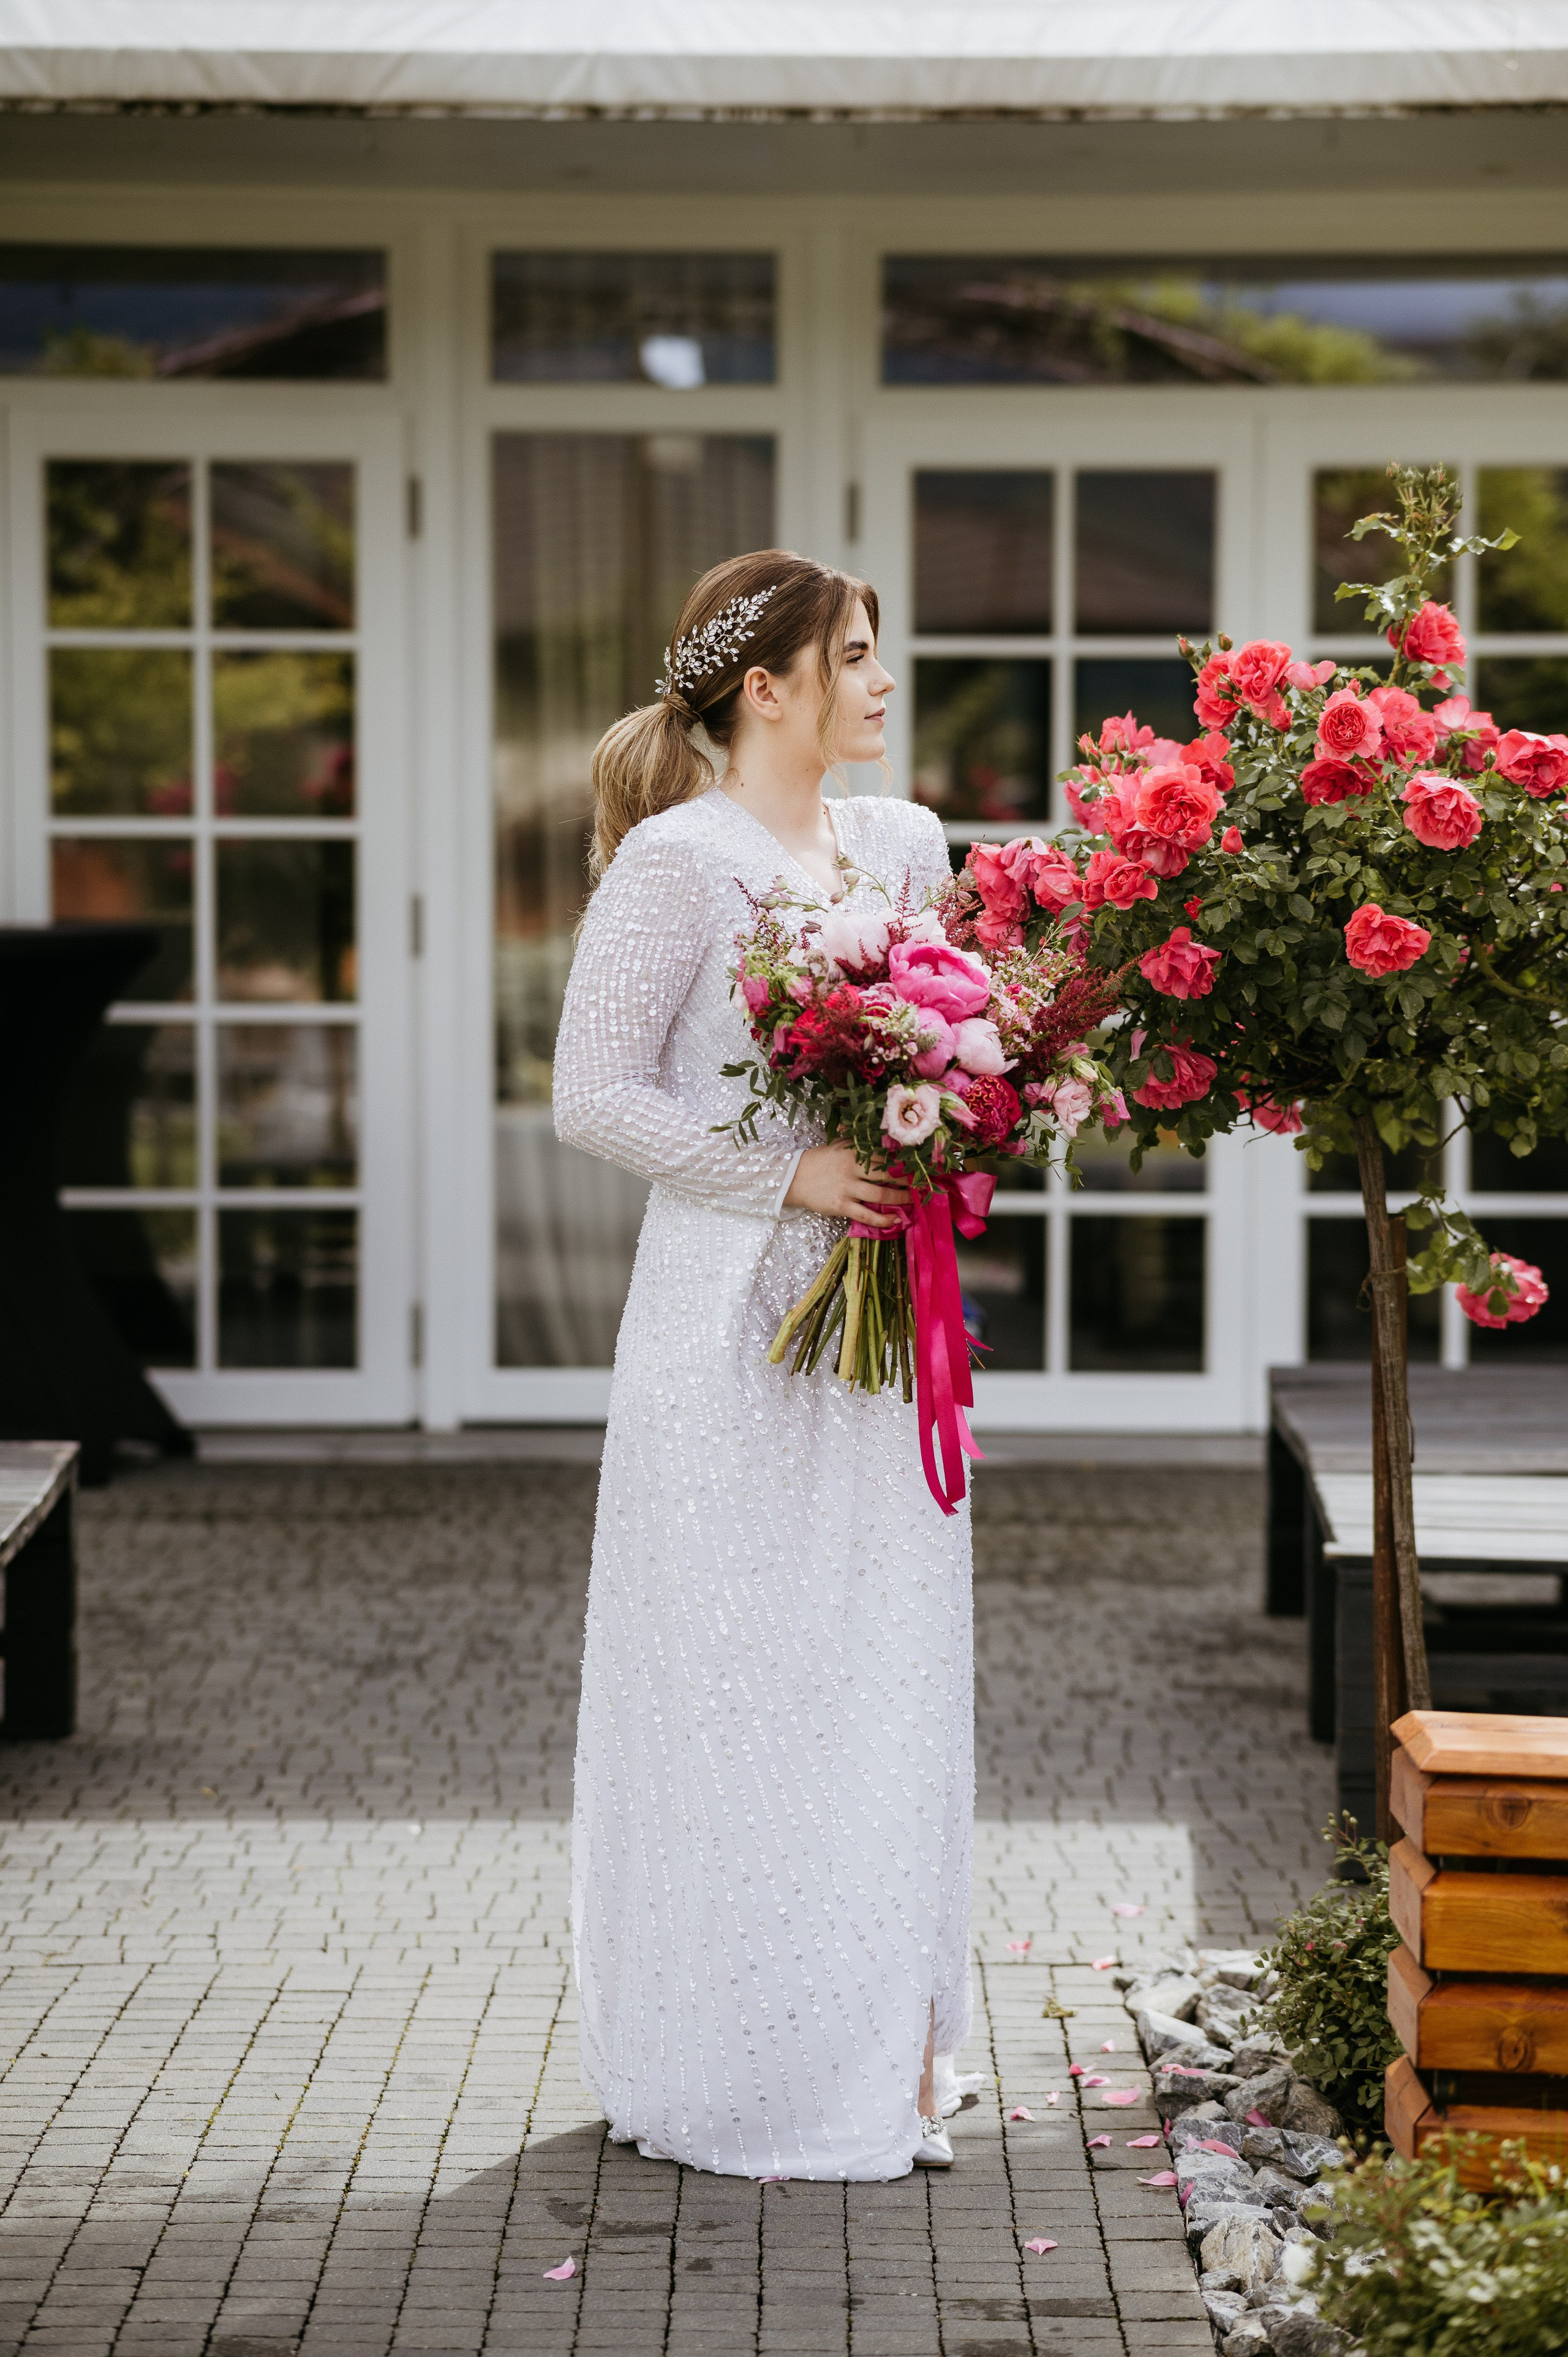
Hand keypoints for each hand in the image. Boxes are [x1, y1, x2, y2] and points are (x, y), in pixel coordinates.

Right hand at [784, 1141, 909, 1227]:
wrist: (793, 1177)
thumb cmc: (820, 1160)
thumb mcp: (839, 1145)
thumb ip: (859, 1141)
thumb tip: (882, 1135)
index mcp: (854, 1152)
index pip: (886, 1156)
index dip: (905, 1162)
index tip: (920, 1165)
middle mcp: (853, 1169)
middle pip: (889, 1175)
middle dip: (909, 1180)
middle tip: (923, 1184)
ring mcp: (847, 1189)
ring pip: (882, 1196)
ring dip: (901, 1199)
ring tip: (914, 1201)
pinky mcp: (841, 1206)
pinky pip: (867, 1216)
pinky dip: (884, 1220)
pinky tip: (896, 1220)